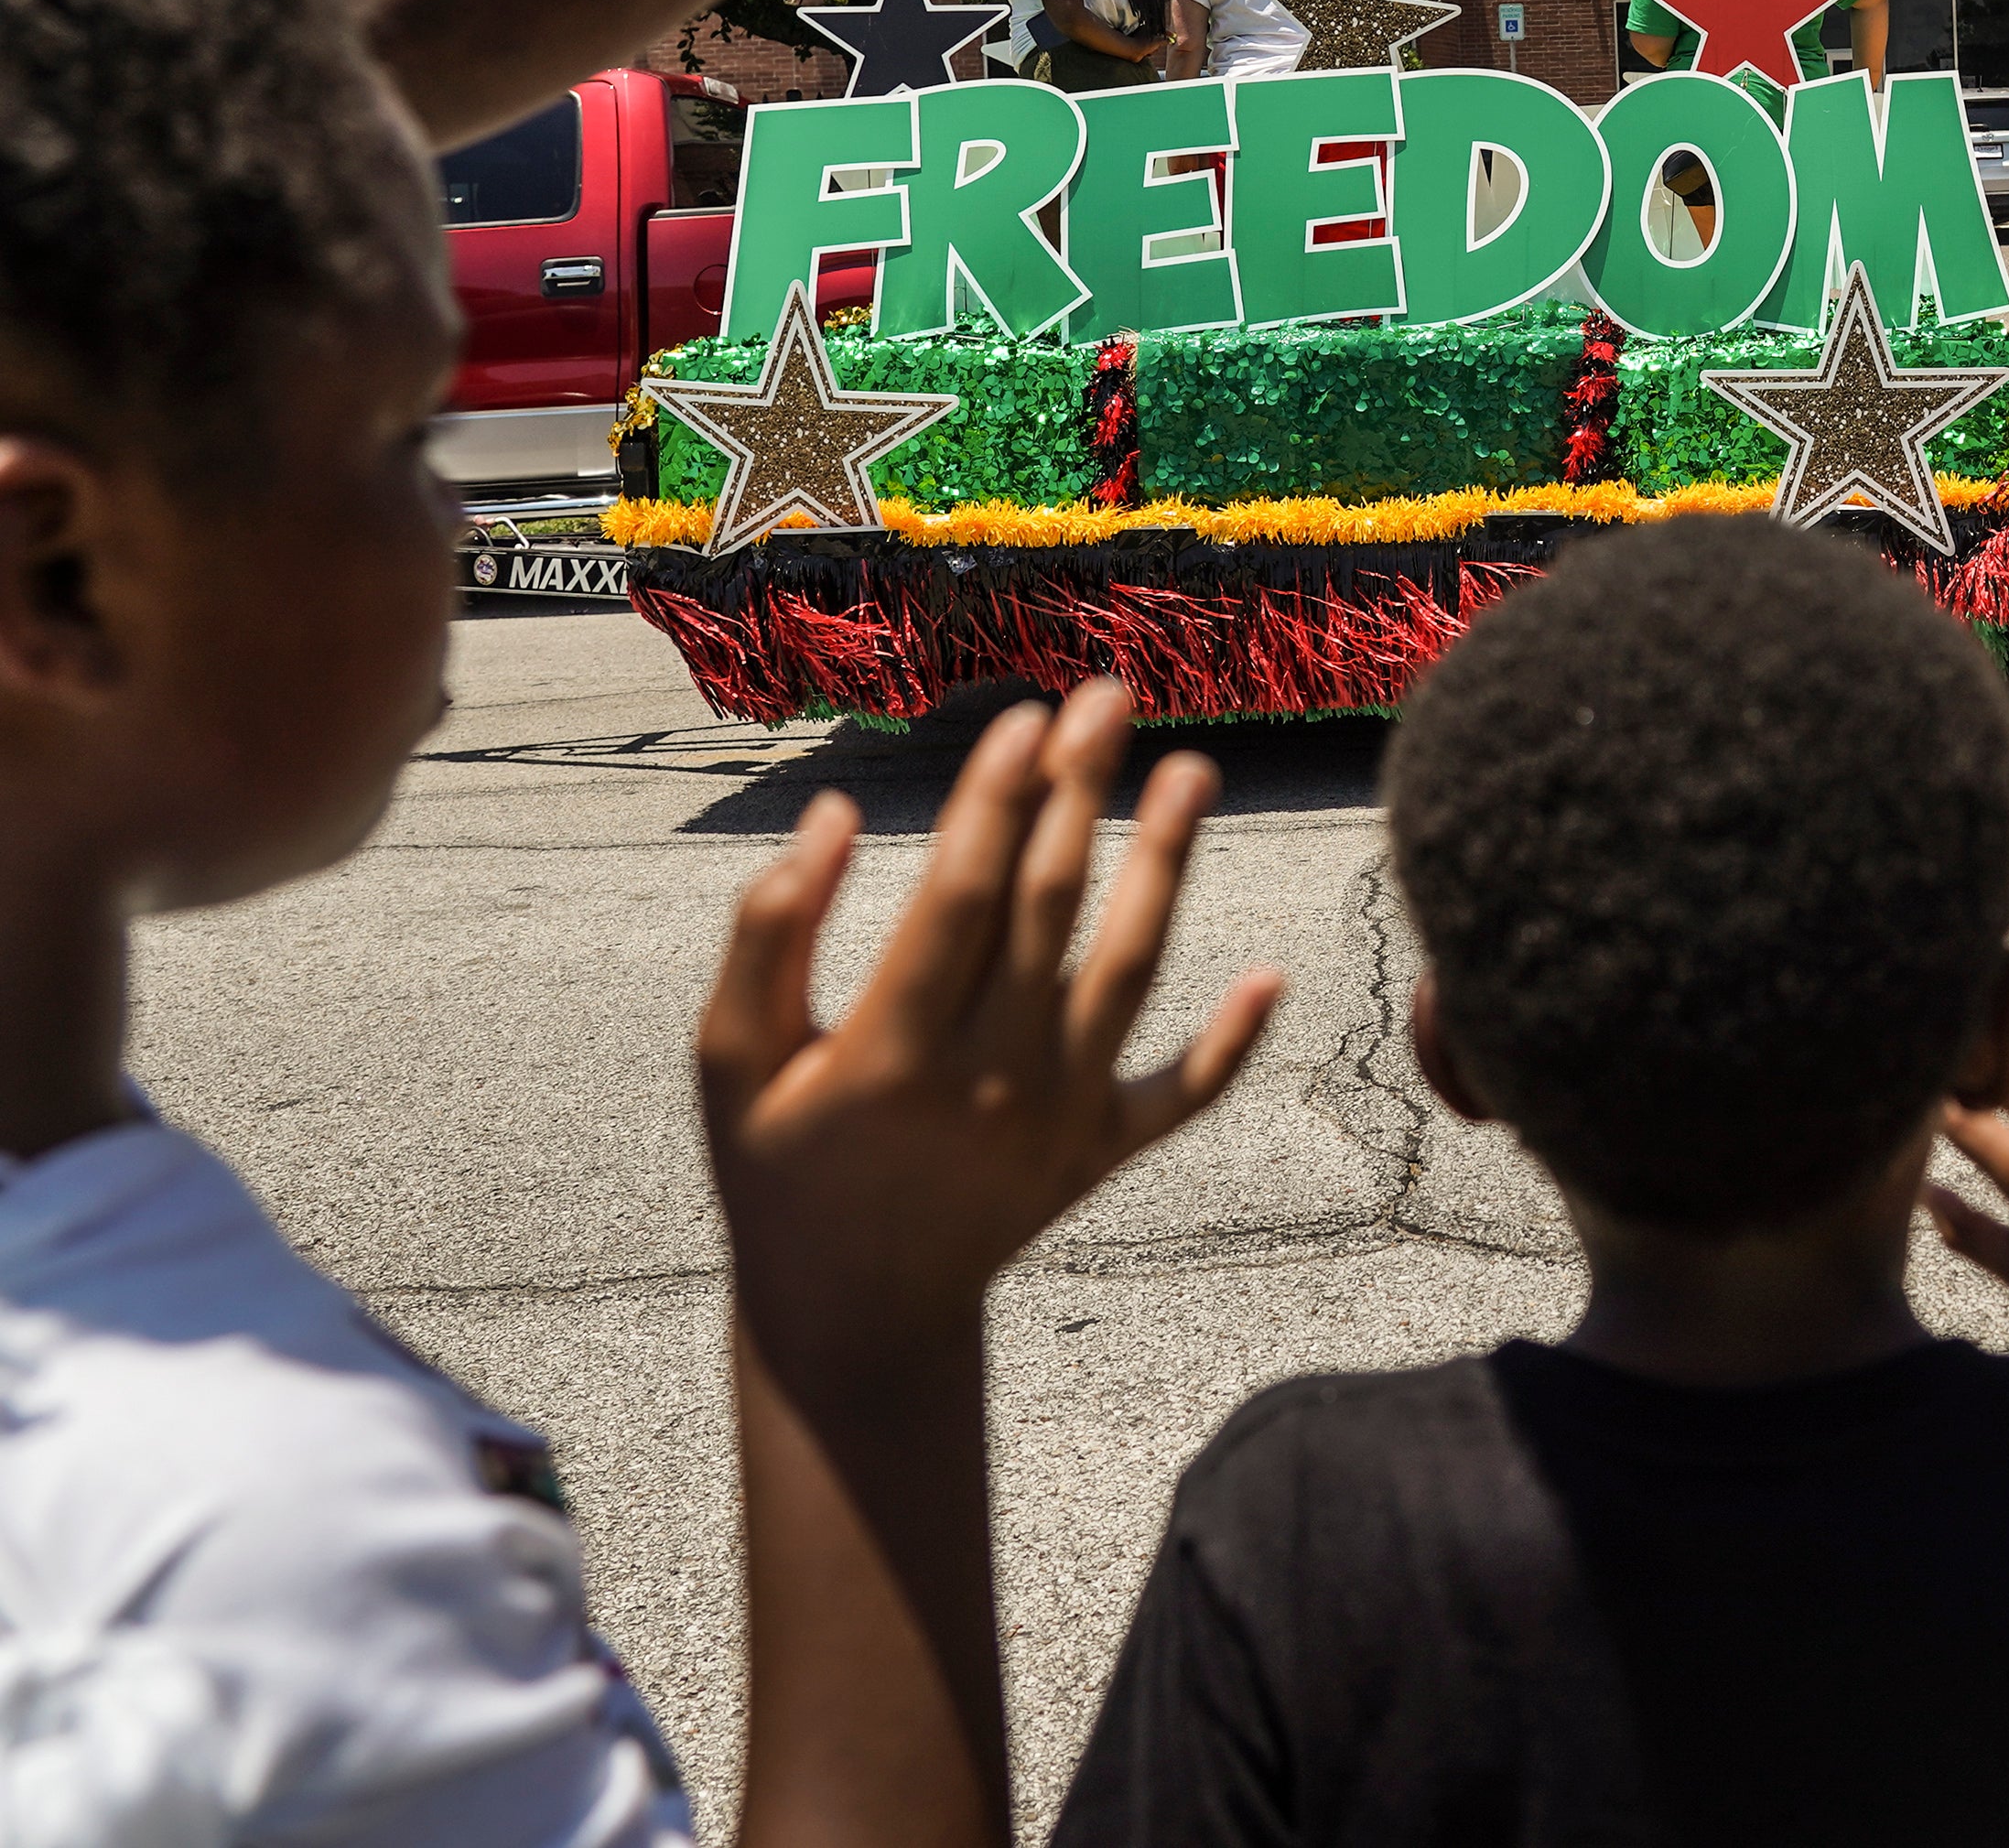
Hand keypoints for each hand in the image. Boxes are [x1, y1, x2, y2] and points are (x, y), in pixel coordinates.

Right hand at [698, 684, 1282, 1370]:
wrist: (853, 1317)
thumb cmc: (777, 1169)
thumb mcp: (731, 1063)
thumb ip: (769, 936)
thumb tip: (835, 816)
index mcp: (890, 1051)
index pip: (961, 897)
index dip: (995, 799)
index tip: (1023, 715)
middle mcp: (989, 1081)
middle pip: (1052, 909)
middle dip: (1082, 792)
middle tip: (1109, 695)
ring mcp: (1058, 1120)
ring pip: (1130, 972)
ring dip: (1168, 867)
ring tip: (1195, 771)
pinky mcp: (1103, 1155)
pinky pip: (1182, 1093)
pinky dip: (1231, 1041)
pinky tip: (1272, 976)